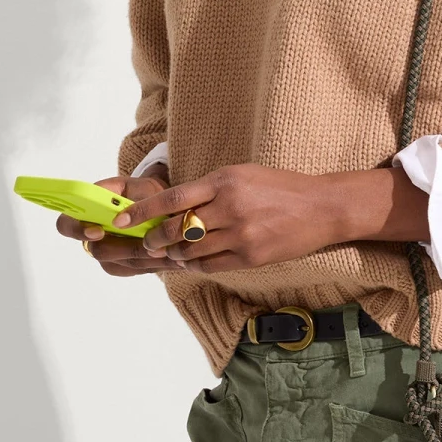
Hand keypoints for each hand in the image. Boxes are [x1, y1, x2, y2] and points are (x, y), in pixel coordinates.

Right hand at [57, 165, 183, 277]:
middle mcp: (93, 237)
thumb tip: (106, 202)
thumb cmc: (149, 194)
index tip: (98, 230)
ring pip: (121, 262)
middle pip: (98, 250)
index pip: (66, 224)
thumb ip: (122, 192)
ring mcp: (108, 255)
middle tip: (148, 241)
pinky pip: (134, 269)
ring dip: (143, 255)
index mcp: (88, 212)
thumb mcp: (141, 186)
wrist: (166, 206)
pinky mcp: (123, 267)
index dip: (78, 230)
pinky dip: (152, 262)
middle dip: (124, 247)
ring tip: (165, 247)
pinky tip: (167, 253)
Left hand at [109, 162, 414, 273]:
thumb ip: (208, 189)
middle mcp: (230, 207)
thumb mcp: (242, 175)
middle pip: (176, 229)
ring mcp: (240, 234)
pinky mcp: (250, 257)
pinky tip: (193, 260)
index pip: (171, 199)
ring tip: (173, 251)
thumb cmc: (279, 188)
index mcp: (224, 181)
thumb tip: (171, 208)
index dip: (141, 212)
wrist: (321, 207)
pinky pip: (209, 266)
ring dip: (175, 253)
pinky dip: (195, 265)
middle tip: (148, 242)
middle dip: (155, 238)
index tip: (120, 219)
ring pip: (190, 250)